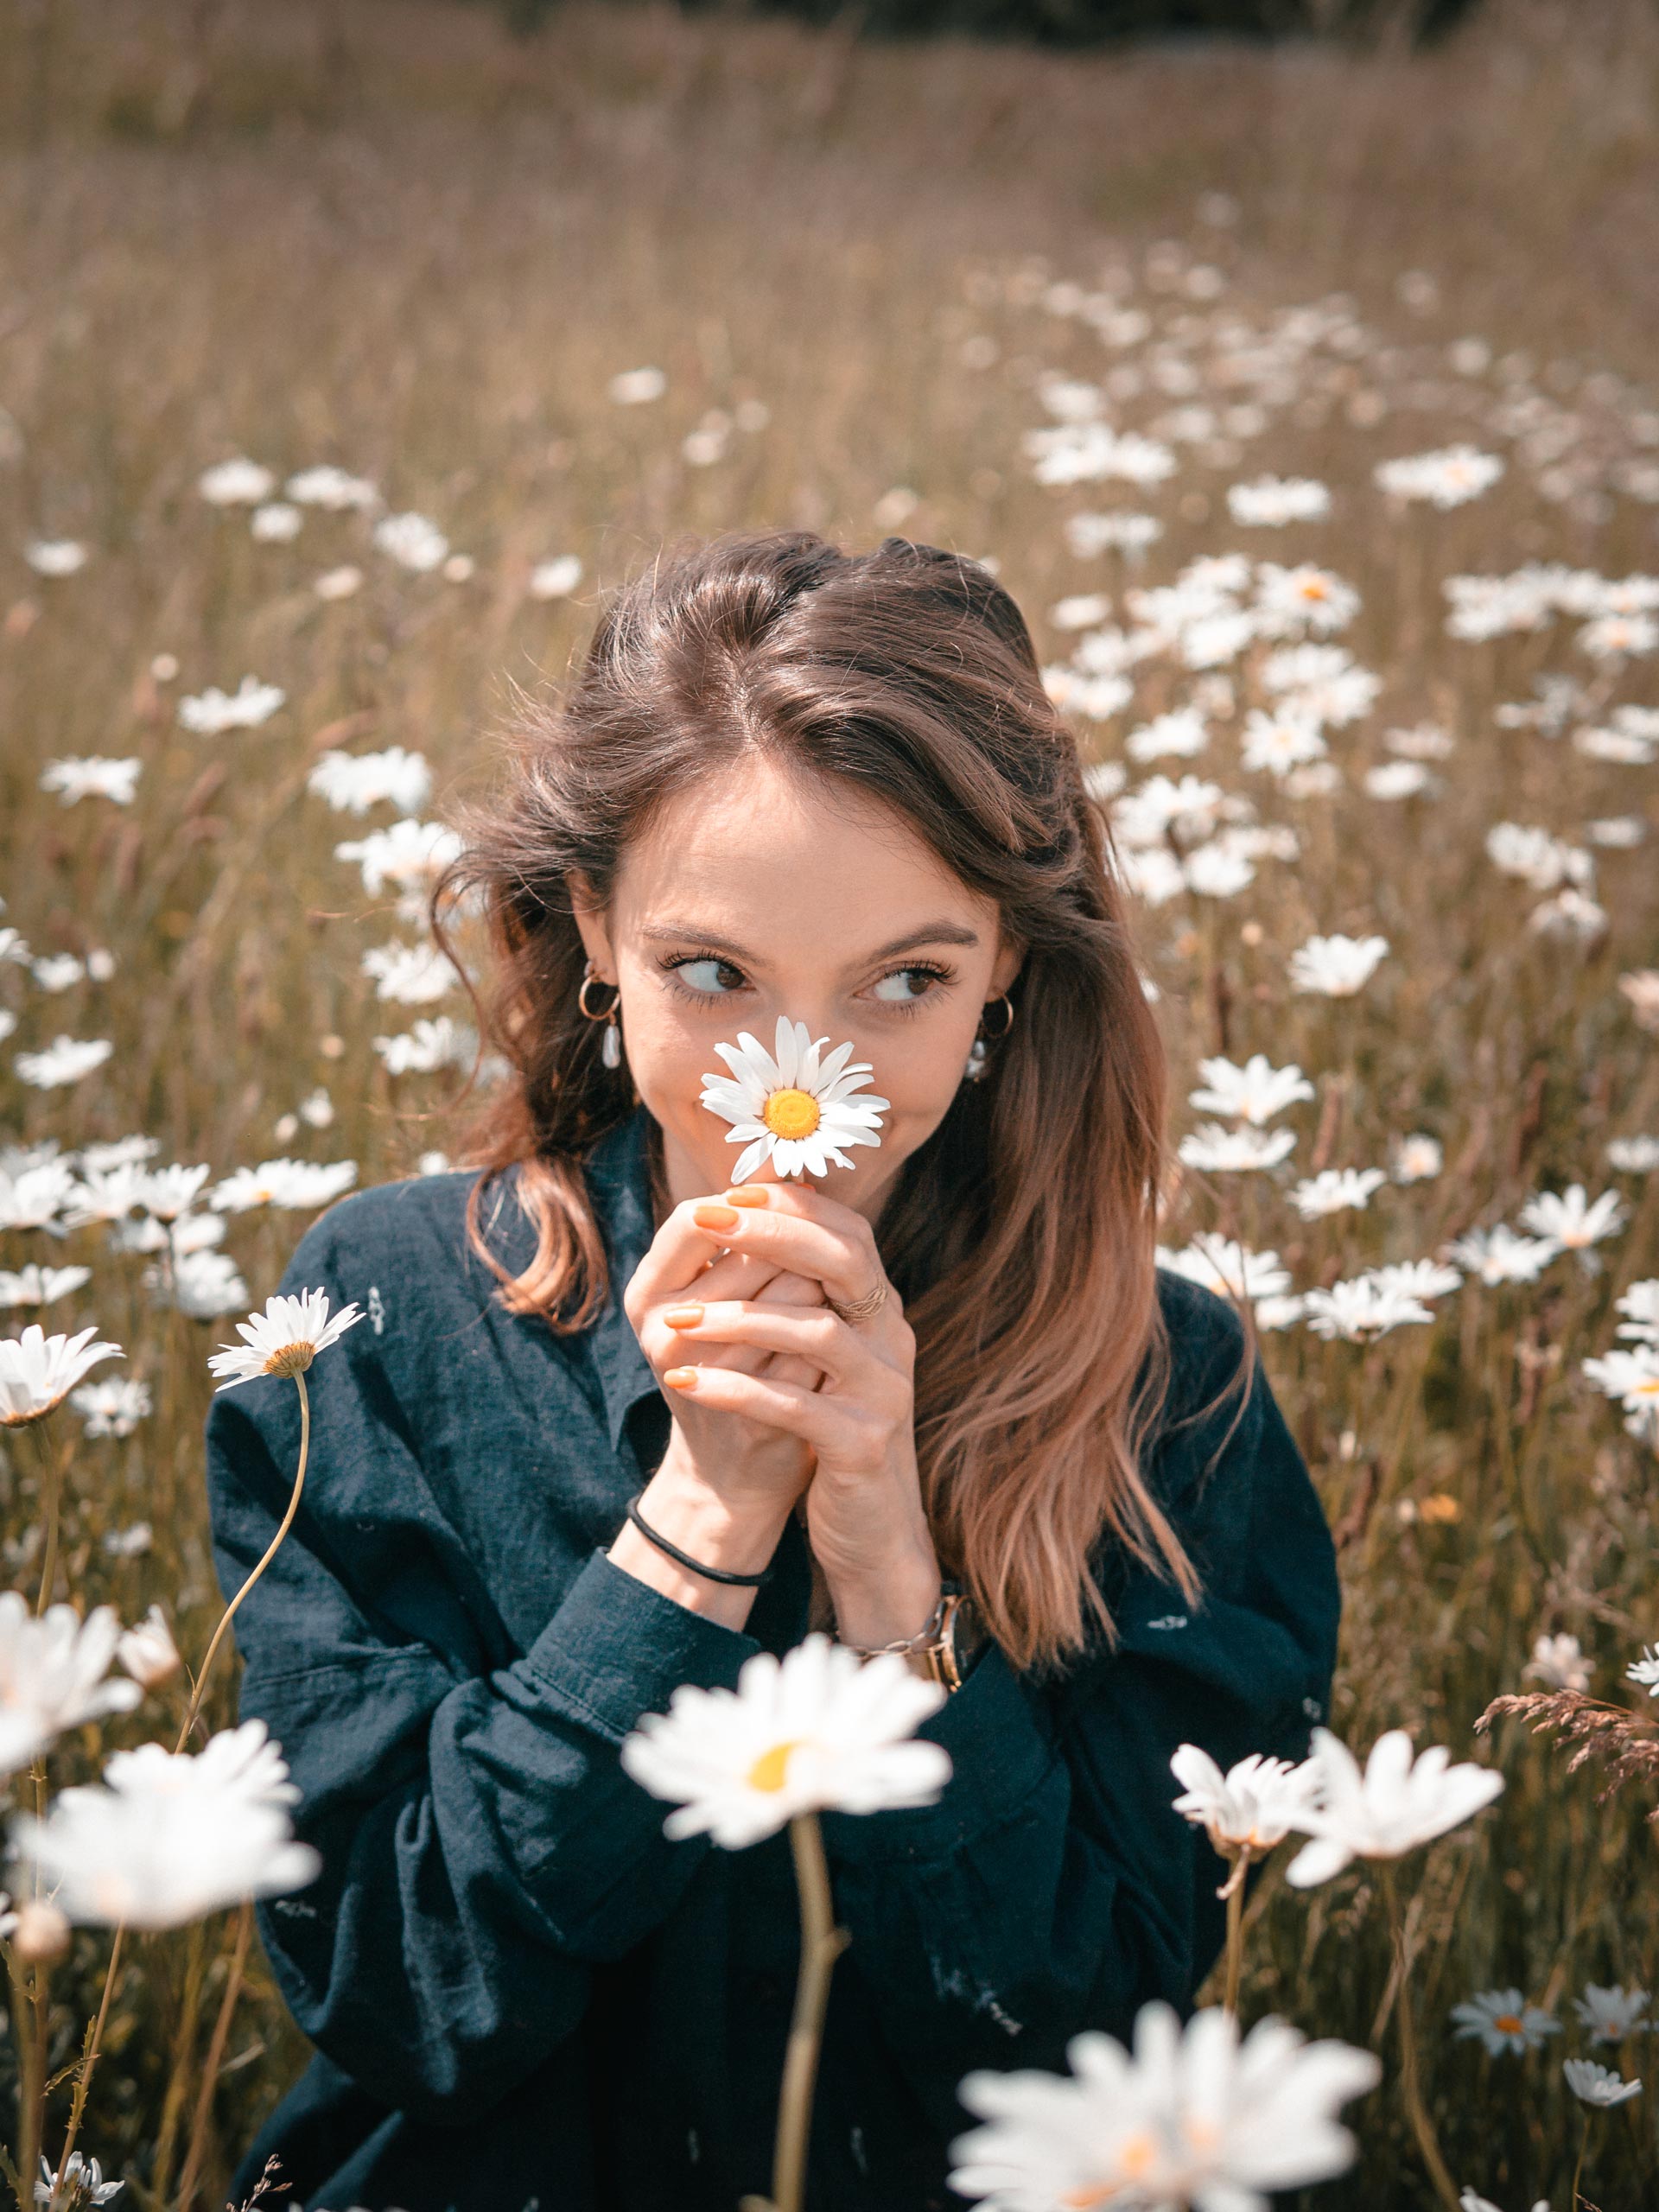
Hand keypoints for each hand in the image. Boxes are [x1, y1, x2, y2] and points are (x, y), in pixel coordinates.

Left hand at [653, 1181, 933, 1599]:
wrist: (867, 1529)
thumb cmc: (826, 1428)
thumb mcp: (813, 1356)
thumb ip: (795, 1294)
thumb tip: (742, 1219)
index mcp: (877, 1308)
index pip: (847, 1231)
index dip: (791, 1205)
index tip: (727, 1191)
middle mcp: (892, 1338)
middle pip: (843, 1261)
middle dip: (770, 1233)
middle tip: (704, 1220)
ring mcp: (885, 1391)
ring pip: (818, 1332)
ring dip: (740, 1317)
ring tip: (675, 1318)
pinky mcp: (863, 1444)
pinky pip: (796, 1405)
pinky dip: (736, 1388)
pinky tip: (685, 1381)